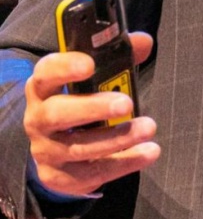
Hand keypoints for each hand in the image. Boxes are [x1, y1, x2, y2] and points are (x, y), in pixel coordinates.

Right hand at [23, 32, 159, 196]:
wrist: (62, 149)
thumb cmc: (83, 102)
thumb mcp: (96, 79)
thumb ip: (119, 58)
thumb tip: (144, 42)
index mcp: (44, 89)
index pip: (45, 74)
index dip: (64, 68)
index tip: (89, 64)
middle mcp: (38, 120)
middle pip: (56, 114)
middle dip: (93, 108)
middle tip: (126, 104)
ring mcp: (46, 150)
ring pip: (78, 147)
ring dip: (117, 138)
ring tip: (148, 127)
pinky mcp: (58, 176)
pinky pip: (90, 173)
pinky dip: (123, 163)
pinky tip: (147, 153)